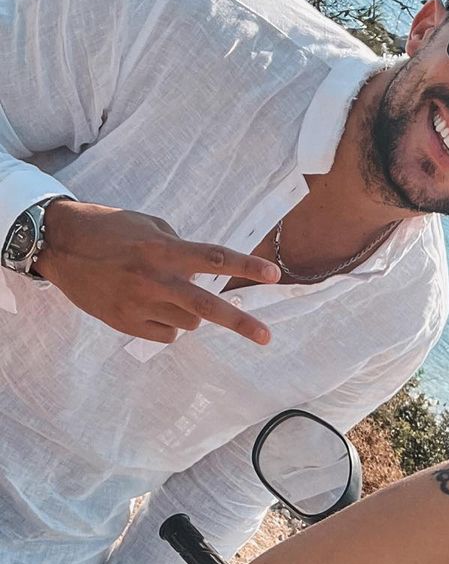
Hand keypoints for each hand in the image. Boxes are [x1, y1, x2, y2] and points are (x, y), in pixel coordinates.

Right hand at [33, 200, 280, 344]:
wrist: (58, 244)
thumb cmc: (108, 229)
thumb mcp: (147, 225)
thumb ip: (179, 246)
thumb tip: (203, 271)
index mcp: (161, 250)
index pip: (214, 258)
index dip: (247, 266)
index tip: (274, 275)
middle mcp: (153, 279)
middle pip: (207, 306)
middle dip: (240, 323)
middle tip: (266, 337)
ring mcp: (139, 304)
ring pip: (189, 322)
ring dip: (189, 312)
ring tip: (164, 293)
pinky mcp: (125, 324)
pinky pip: (167, 334)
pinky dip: (168, 325)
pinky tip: (148, 306)